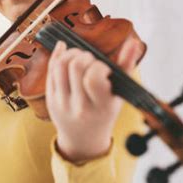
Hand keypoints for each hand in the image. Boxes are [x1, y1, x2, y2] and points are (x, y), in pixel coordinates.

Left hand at [45, 37, 143, 161]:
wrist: (82, 139)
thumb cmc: (104, 113)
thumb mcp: (119, 95)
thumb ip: (126, 67)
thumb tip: (133, 42)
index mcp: (100, 107)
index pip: (93, 78)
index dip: (98, 66)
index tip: (103, 69)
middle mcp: (79, 106)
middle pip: (75, 66)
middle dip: (84, 55)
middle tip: (90, 60)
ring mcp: (62, 102)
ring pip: (60, 65)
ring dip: (70, 53)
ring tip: (79, 57)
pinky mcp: (50, 98)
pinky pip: (50, 69)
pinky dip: (59, 56)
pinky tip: (66, 53)